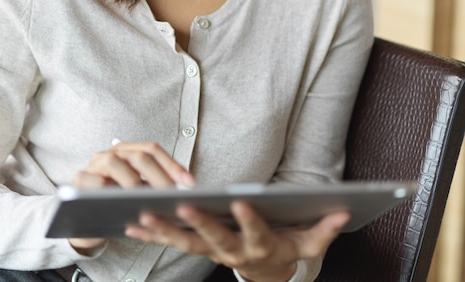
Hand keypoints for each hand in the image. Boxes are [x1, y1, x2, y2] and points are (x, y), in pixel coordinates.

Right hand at [69, 141, 194, 252]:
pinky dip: (111, 191)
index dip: (172, 164)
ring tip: (150, 199)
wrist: (84, 219)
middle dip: (159, 175)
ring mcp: (93, 165)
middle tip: (172, 195)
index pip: (152, 149)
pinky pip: (96, 183)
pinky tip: (125, 204)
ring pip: (116, 163)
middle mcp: (110, 153)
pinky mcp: (79, 181)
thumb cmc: (116, 204)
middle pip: (139, 156)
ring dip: (135, 182)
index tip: (190, 183)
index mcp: (126, 150)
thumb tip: (185, 188)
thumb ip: (154, 185)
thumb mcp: (138, 192)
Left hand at [125, 200, 348, 281]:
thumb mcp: (308, 243)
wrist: (265, 273)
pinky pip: (172, 243)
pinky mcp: (198, 247)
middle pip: (214, 239)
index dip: (249, 219)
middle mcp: (233, 251)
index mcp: (261, 246)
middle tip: (181, 207)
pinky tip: (132, 225)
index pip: (256, 232)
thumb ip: (324, 229)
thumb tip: (344, 211)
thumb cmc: (286, 250)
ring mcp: (212, 252)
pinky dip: (152, 235)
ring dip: (164, 231)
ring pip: (186, 243)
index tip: (241, 202)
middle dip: (197, 223)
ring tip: (142, 216)